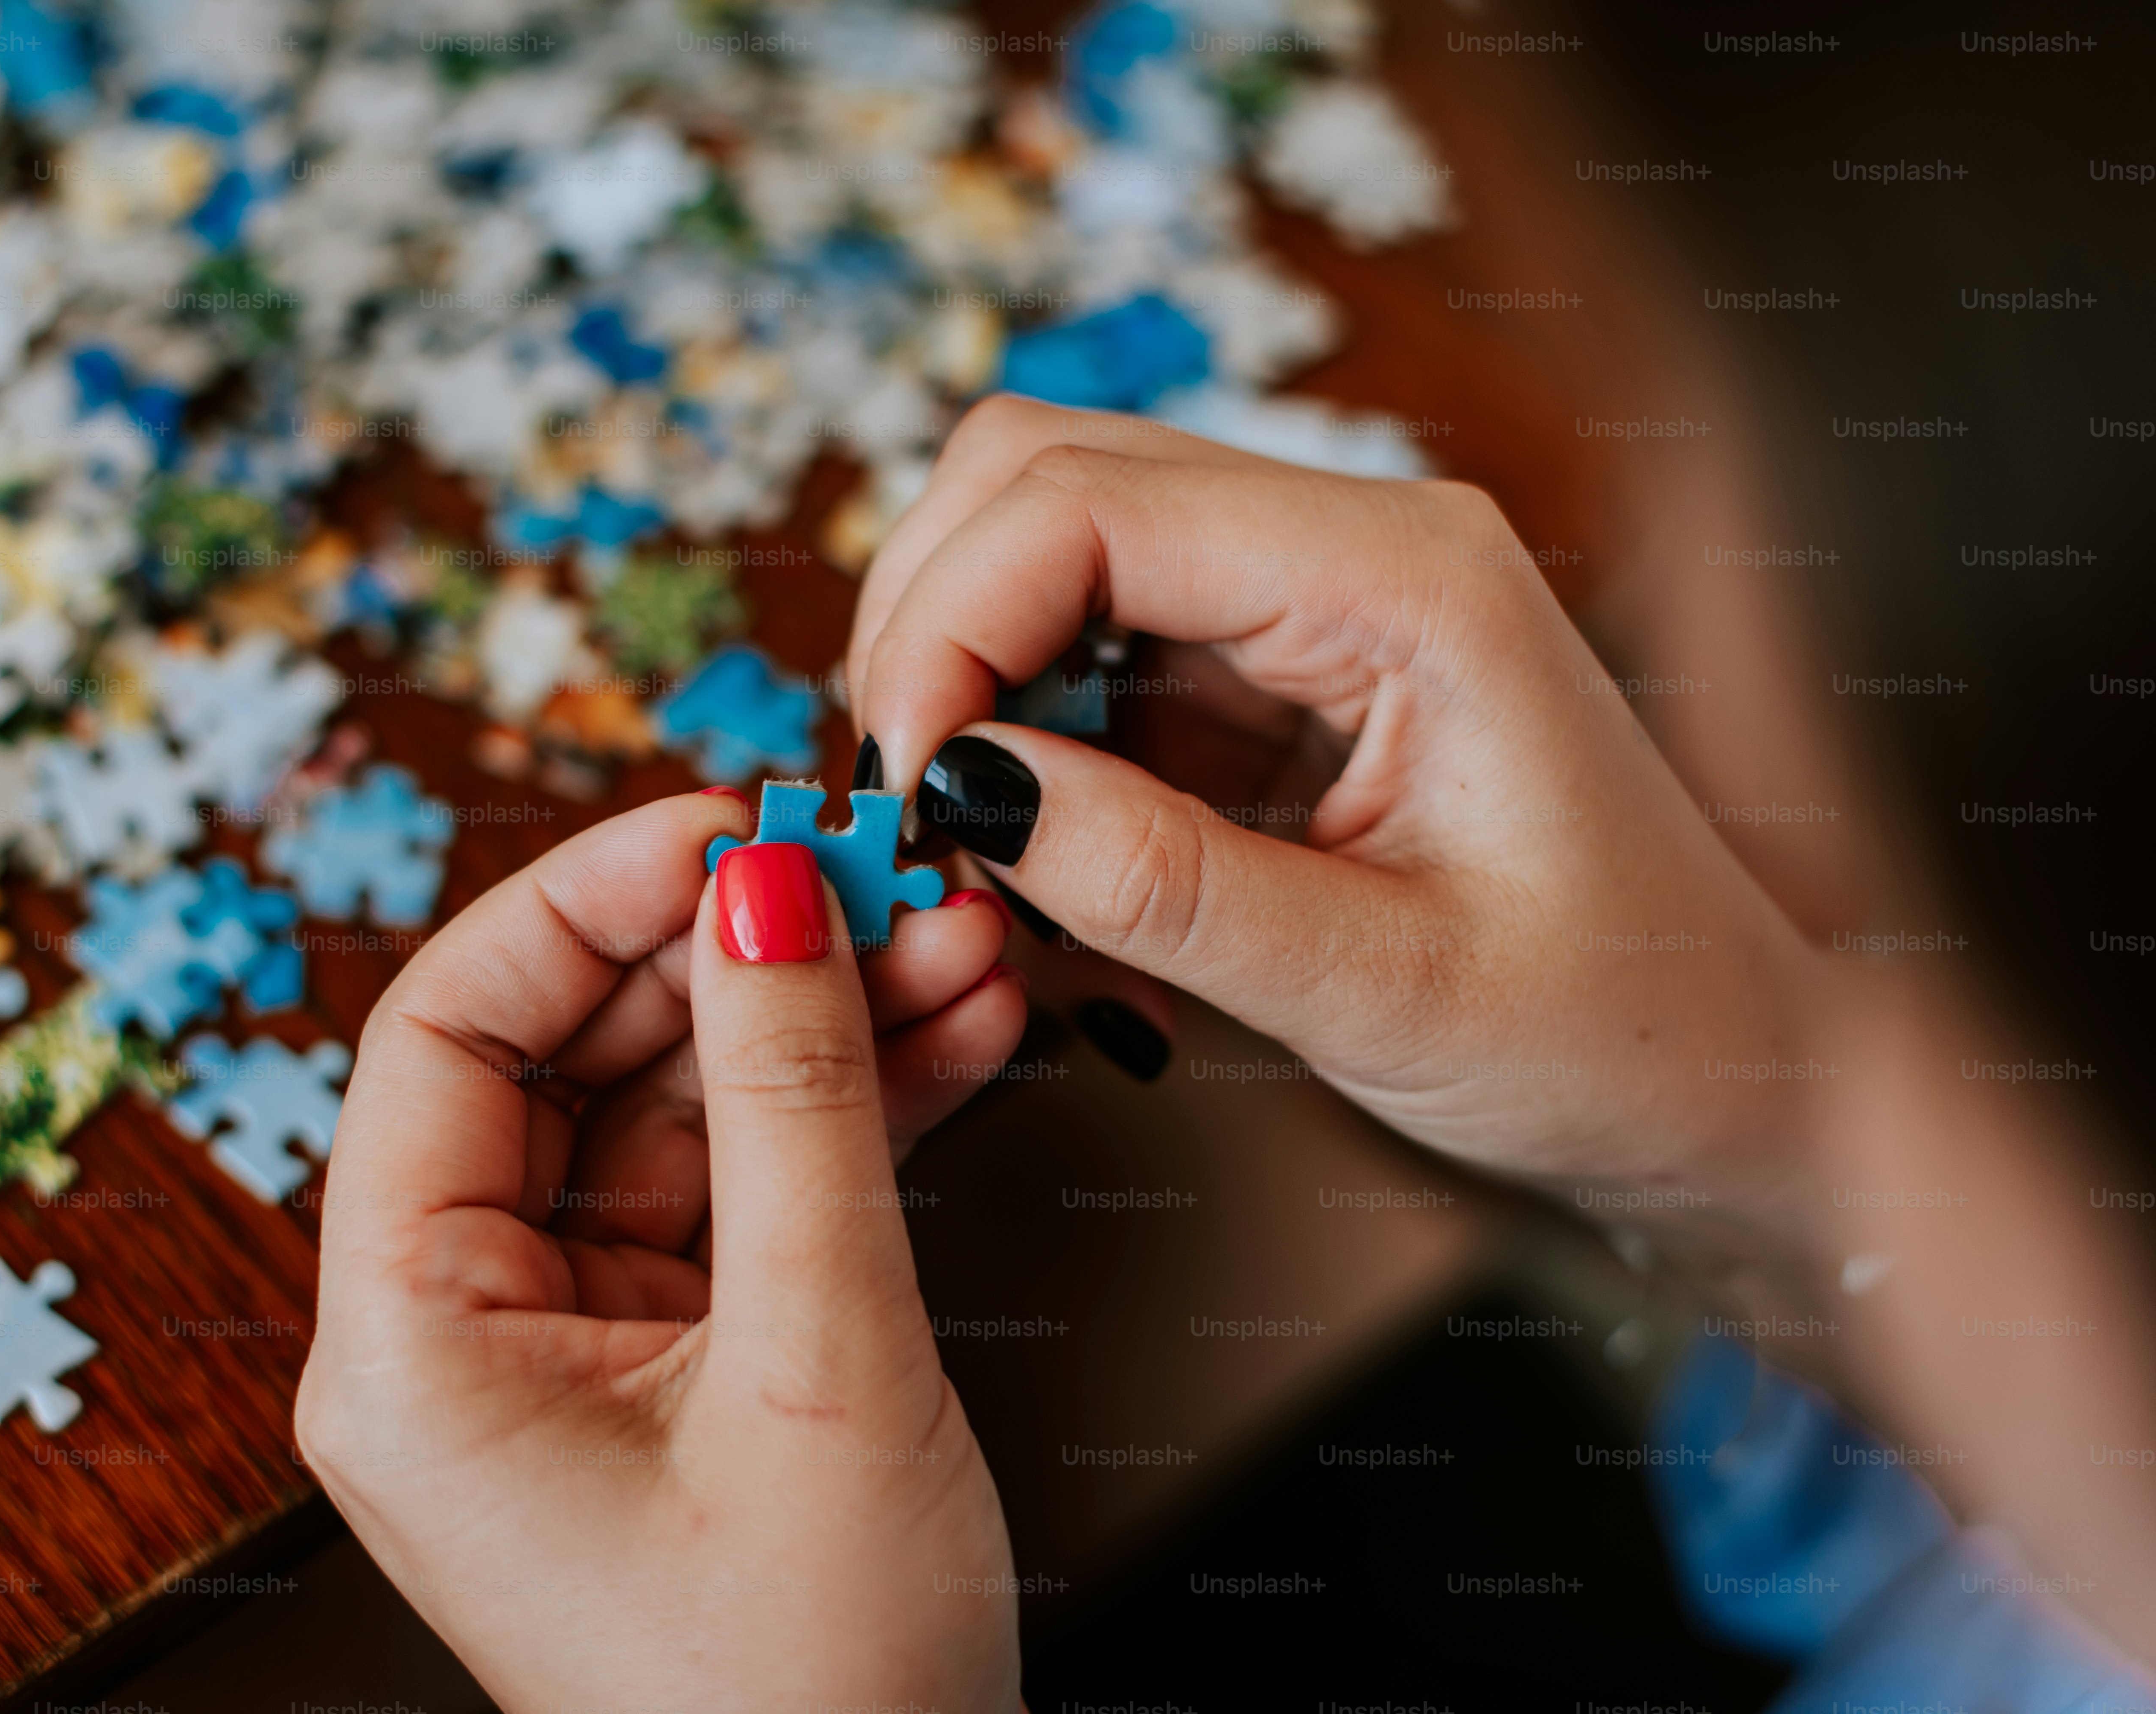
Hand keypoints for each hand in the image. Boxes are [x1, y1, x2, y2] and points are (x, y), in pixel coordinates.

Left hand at [297, 792, 1029, 1709]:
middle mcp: (462, 1338)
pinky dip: (840, 1111)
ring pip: (677, 1113)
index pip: (443, 1038)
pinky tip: (948, 1031)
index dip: (580, 906)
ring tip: (954, 935)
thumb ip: (793, 1105)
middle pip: (570, 1060)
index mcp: (410, 1350)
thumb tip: (767, 894)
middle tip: (871, 865)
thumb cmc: (809, 1689)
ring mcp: (573, 1348)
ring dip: (816, 1019)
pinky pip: (739, 1187)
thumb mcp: (816, 1357)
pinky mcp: (674, 1362)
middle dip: (733, 950)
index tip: (719, 829)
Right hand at [849, 395, 1819, 1207]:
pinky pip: (1094, 645)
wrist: (1732, 1067)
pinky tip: (1047, 848)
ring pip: (1050, 542)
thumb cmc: (1614, 1028)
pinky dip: (1025, 733)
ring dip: (967, 673)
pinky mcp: (1278, 664)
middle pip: (1045, 473)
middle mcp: (1354, 540)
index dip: (949, 623)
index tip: (904, 785)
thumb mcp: (1385, 989)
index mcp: (1406, 577)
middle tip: (915, 808)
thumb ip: (1166, 884)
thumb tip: (963, 789)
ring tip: (975, 840)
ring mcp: (1313, 592)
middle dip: (932, 624)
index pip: (1090, 502)